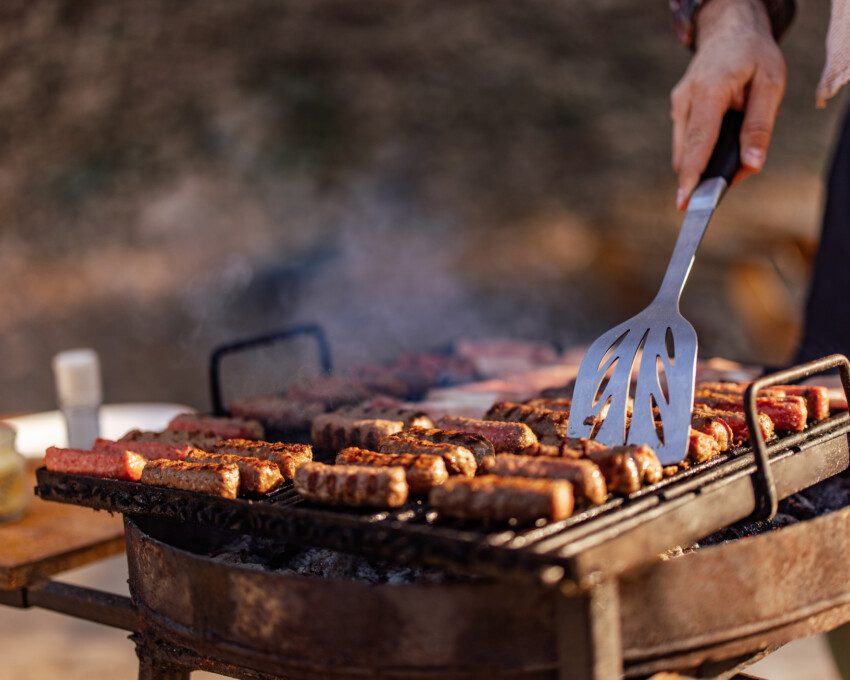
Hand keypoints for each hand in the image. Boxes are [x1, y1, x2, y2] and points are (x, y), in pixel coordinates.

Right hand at [671, 0, 785, 208]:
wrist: (729, 29)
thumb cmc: (753, 55)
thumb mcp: (770, 85)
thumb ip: (760, 127)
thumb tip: (752, 165)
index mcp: (709, 90)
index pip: (699, 141)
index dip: (692, 175)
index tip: (684, 202)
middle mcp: (685, 99)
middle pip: (689, 152)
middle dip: (707, 173)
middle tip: (738, 173)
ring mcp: (678, 105)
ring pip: (686, 150)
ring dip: (707, 160)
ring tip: (737, 147)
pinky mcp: (678, 110)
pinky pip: (688, 140)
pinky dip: (704, 149)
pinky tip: (725, 138)